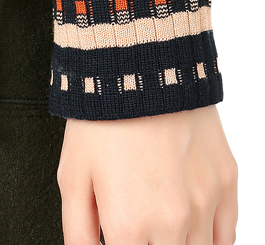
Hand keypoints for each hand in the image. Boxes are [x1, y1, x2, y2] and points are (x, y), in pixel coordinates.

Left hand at [57, 104, 237, 244]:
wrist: (138, 71)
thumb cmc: (101, 121)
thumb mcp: (71, 176)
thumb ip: (78, 232)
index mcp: (128, 225)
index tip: (118, 235)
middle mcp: (172, 222)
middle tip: (136, 227)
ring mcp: (204, 204)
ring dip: (176, 243)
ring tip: (156, 219)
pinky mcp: (226, 183)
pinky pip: (226, 236)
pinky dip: (207, 238)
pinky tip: (188, 227)